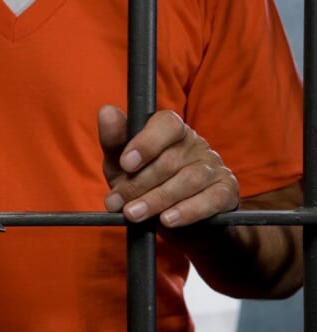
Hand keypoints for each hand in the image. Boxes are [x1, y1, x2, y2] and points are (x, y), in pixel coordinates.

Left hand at [98, 105, 238, 226]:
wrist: (171, 218)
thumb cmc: (143, 183)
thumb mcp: (121, 164)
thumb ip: (114, 140)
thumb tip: (106, 112)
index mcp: (171, 130)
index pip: (166, 124)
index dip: (145, 143)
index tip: (125, 164)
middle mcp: (195, 144)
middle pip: (169, 160)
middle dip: (138, 184)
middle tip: (117, 203)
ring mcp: (213, 166)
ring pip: (188, 180)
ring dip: (156, 200)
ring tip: (133, 214)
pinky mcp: (225, 191)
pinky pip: (210, 199)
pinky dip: (187, 211)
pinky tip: (168, 220)